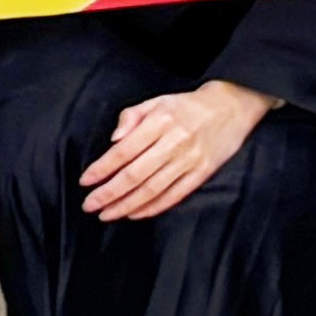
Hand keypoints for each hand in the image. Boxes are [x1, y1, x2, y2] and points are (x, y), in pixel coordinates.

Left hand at [81, 81, 270, 222]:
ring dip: (127, 205)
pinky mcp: (202, 173)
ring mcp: (190, 160)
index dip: (103, 168)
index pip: (124, 151)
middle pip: (136, 174)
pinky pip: (174, 195)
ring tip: (107, 214)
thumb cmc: (186, 106)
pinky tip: (135, 213)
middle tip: (90, 205)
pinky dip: (153, 207)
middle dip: (110, 193)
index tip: (85, 181)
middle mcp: (174, 142)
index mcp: (160, 121)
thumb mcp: (156, 101)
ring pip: (153, 189)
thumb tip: (113, 140)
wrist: (230, 108)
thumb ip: (131, 117)